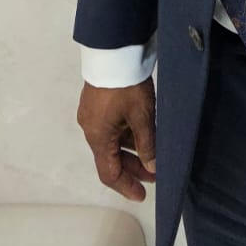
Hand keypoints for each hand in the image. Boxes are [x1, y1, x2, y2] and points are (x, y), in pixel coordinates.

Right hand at [77, 79, 156, 202]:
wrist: (114, 50)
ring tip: (153, 155)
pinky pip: (110, 128)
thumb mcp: (142, 116)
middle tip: (155, 175)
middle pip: (110, 158)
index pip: (109, 173)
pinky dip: (125, 136)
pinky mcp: (97, 102)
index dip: (126, 186)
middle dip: (132, 169)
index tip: (142, 195)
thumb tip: (152, 168)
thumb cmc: (127, 86)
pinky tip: (142, 135)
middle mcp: (91, 129)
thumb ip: (147, 144)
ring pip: (112, 142)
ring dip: (131, 151)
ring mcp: (92, 115)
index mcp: (98, 136)